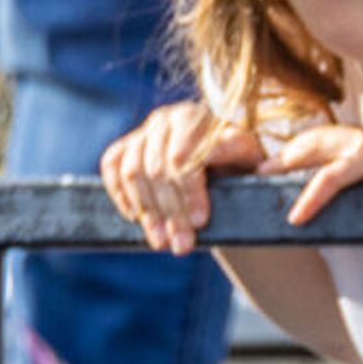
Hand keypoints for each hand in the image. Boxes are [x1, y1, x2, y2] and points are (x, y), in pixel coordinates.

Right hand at [101, 101, 272, 254]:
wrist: (219, 162)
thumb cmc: (239, 162)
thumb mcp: (251, 159)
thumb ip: (248, 157)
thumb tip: (243, 163)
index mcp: (196, 118)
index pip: (185, 156)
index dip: (191, 192)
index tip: (200, 222)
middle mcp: (165, 119)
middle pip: (157, 169)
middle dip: (170, 212)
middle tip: (182, 245)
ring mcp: (142, 133)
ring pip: (132, 171)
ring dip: (147, 212)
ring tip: (161, 242)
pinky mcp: (125, 147)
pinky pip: (111, 167)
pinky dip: (120, 193)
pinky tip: (136, 218)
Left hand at [275, 112, 362, 223]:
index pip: (343, 139)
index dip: (319, 145)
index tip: (302, 154)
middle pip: (318, 140)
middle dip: (290, 150)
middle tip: (266, 162)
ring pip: (313, 152)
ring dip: (285, 163)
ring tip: (262, 174)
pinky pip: (329, 181)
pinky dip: (311, 199)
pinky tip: (296, 217)